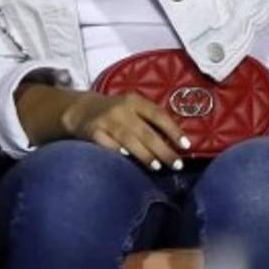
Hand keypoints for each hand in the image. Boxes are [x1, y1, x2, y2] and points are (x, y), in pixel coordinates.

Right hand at [60, 91, 189, 169]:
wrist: (82, 110)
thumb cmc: (117, 112)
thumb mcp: (133, 108)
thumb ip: (151, 121)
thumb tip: (177, 143)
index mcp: (134, 101)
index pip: (158, 115)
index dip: (173, 130)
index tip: (186, 146)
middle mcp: (121, 109)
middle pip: (145, 132)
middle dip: (163, 150)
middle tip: (177, 165)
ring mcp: (106, 120)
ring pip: (128, 139)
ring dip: (144, 154)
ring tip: (157, 167)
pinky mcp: (92, 131)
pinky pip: (107, 144)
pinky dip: (116, 151)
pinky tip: (126, 160)